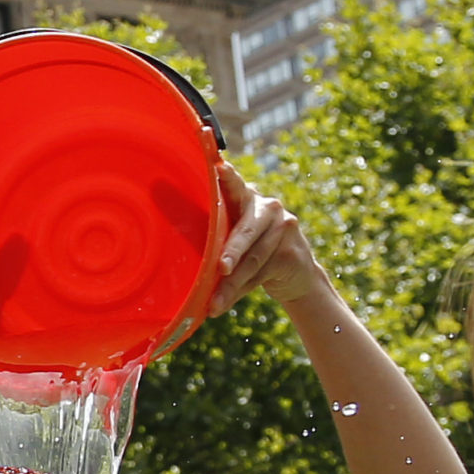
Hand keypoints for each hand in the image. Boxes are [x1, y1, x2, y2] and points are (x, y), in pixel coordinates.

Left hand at [209, 163, 323, 315]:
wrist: (295, 274)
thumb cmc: (250, 254)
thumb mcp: (233, 240)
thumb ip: (216, 240)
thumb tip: (179, 263)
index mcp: (247, 199)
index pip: (235, 187)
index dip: (228, 178)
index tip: (220, 168)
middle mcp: (267, 208)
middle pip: (246, 230)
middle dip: (233, 251)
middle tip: (223, 267)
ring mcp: (283, 227)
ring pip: (252, 259)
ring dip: (230, 285)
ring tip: (214, 305)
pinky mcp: (292, 251)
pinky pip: (260, 274)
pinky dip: (239, 292)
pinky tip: (222, 305)